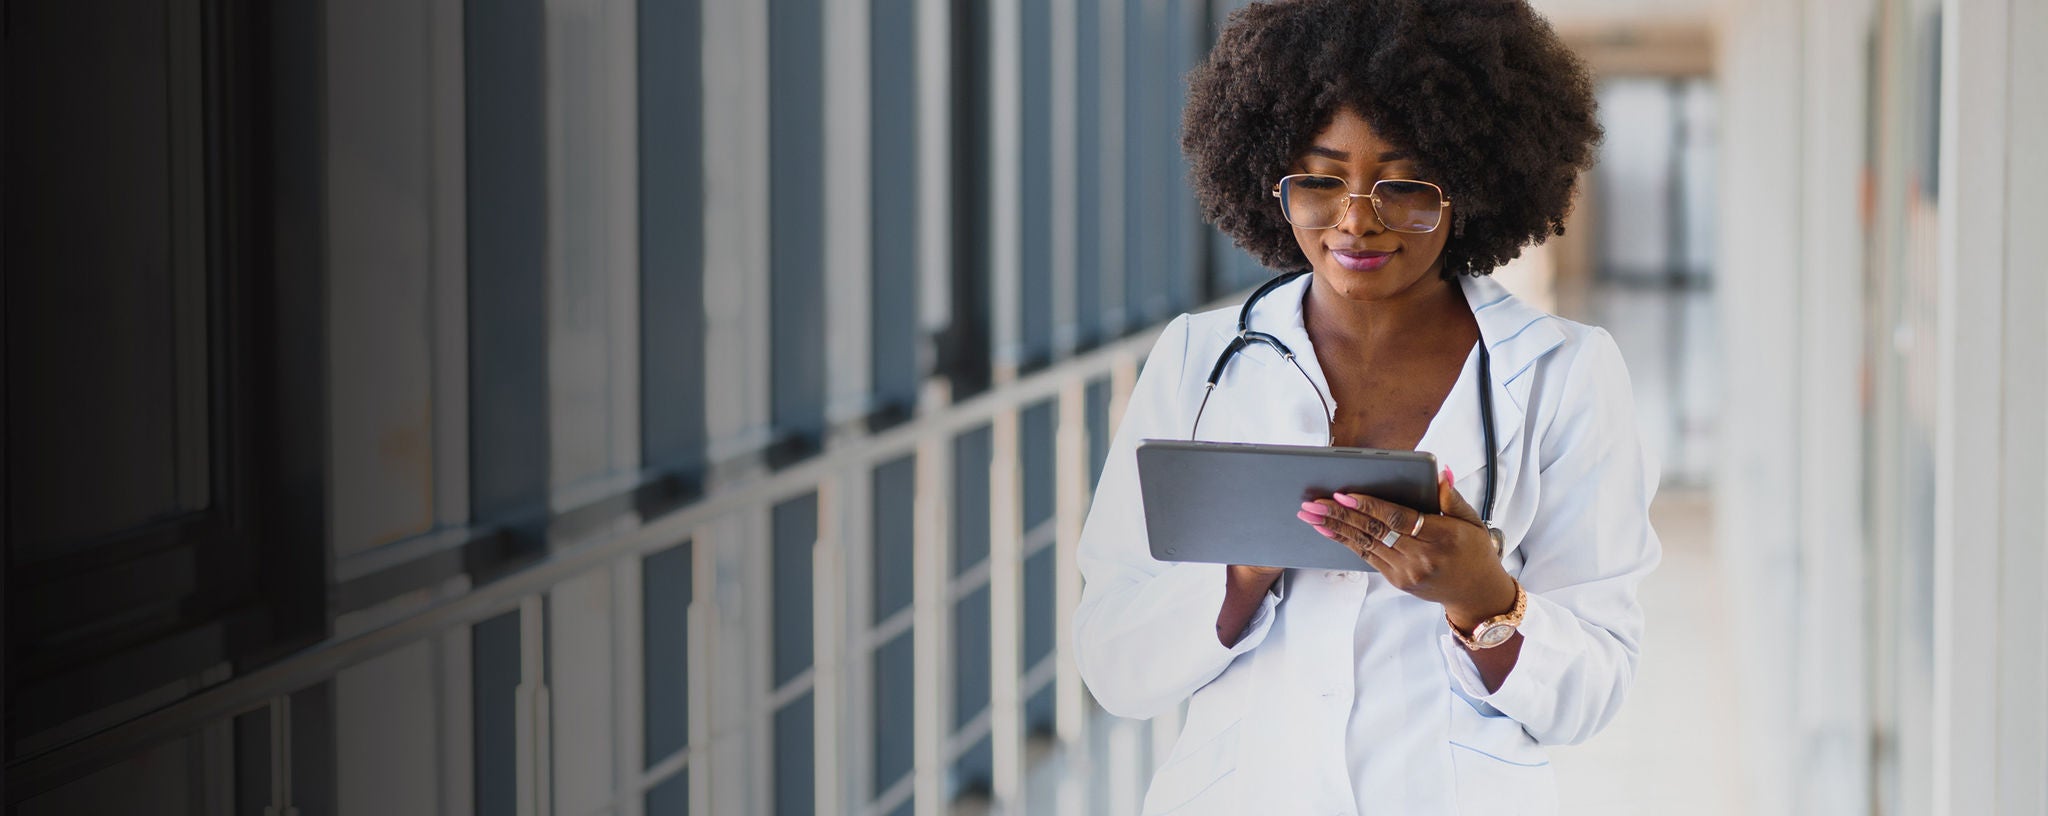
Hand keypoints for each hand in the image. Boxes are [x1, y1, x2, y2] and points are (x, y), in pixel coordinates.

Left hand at [1294, 466, 1515, 628]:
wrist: (1477, 594)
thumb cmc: (1474, 551)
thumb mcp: (1472, 521)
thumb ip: (1451, 496)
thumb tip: (1439, 471)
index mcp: (1441, 536)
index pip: (1398, 518)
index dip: (1369, 506)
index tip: (1344, 494)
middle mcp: (1421, 556)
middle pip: (1374, 531)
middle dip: (1339, 515)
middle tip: (1313, 503)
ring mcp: (1407, 572)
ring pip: (1365, 544)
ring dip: (1335, 528)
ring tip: (1310, 515)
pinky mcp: (1398, 581)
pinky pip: (1367, 557)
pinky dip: (1346, 542)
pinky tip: (1327, 530)